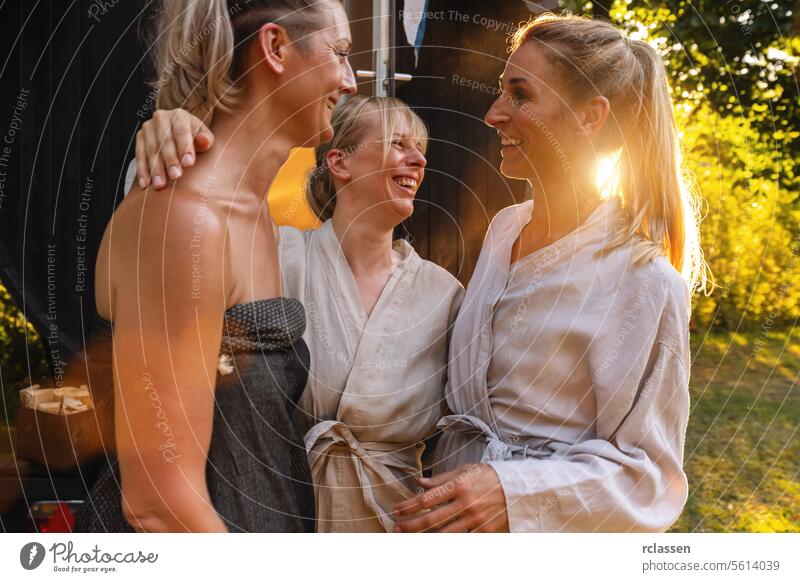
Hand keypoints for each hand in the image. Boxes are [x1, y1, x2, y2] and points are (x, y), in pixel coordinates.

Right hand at [135, 108, 214, 189]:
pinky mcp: (140, 138)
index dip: (185, 147)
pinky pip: (139, 155)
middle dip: (170, 160)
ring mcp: (148, 127)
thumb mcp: (204, 137)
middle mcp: (161, 118)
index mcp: (179, 115)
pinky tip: (145, 184)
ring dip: (155, 168)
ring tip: (160, 185)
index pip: (181, 131)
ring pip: (151, 150)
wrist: (180, 135)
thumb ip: (205, 140)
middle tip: (175, 176)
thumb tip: (204, 141)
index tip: (189, 164)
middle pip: (165, 141)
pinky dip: (142, 171)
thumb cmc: (196, 139)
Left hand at [392, 464, 509, 532]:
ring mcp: (475, 519)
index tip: (396, 510)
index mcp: (459, 485)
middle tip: (397, 527)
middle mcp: (465, 503)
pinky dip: (447, 540)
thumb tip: (420, 483)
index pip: (426, 499)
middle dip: (411, 525)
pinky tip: (435, 540)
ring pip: (444, 534)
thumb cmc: (488, 476)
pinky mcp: (484, 531)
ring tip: (411, 536)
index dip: (408, 506)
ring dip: (425, 537)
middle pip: (431, 520)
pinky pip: (461, 538)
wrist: (518, 487)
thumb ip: (441, 479)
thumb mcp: (465, 470)